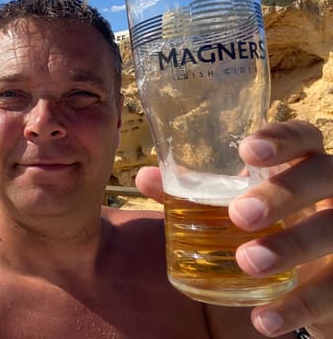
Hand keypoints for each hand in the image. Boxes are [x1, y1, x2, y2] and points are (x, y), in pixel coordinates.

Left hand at [136, 121, 332, 337]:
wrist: (316, 283)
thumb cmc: (270, 226)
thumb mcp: (238, 205)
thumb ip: (193, 192)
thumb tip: (145, 177)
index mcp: (302, 167)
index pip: (304, 137)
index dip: (281, 138)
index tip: (247, 149)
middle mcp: (331, 194)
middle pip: (322, 176)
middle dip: (282, 193)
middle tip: (240, 215)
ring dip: (291, 246)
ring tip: (247, 262)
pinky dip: (298, 307)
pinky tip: (263, 320)